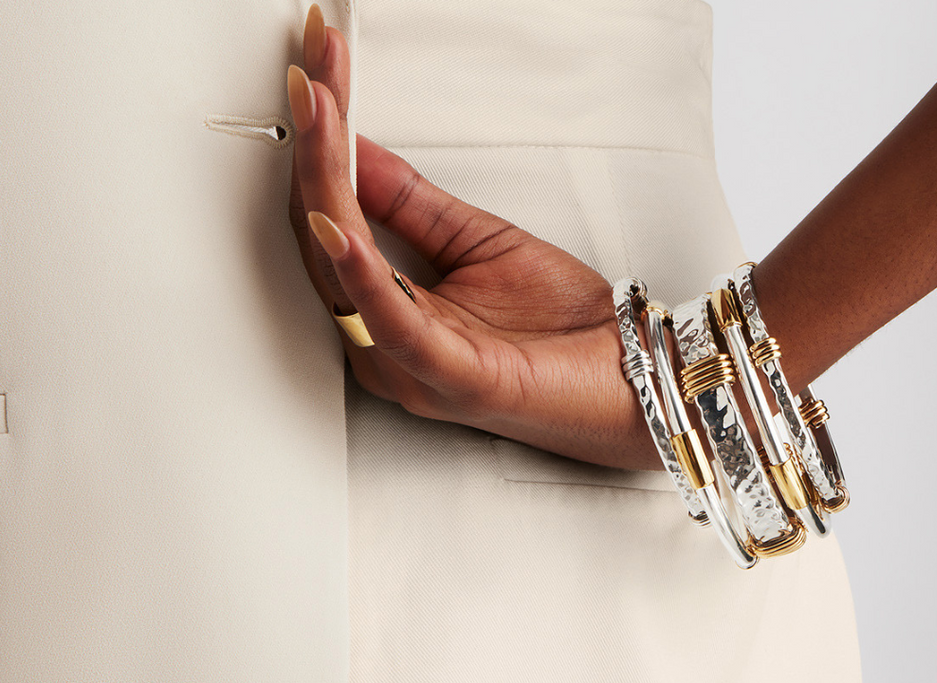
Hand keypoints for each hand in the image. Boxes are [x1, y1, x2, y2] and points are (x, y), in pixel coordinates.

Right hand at [287, 6, 658, 469]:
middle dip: (317, 147)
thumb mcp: (479, 240)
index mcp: (389, 308)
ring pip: (345, 268)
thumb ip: (411, 204)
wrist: (628, 381)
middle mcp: (385, 336)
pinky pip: (391, 323)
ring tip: (318, 116)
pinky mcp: (448, 377)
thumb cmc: (562, 330)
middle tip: (308, 76)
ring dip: (326, 185)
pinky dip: (361, 272)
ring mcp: (410, 362)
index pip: (337, 214)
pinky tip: (341, 226)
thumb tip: (357, 153)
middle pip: (327, 234)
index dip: (323, 144)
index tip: (317, 76)